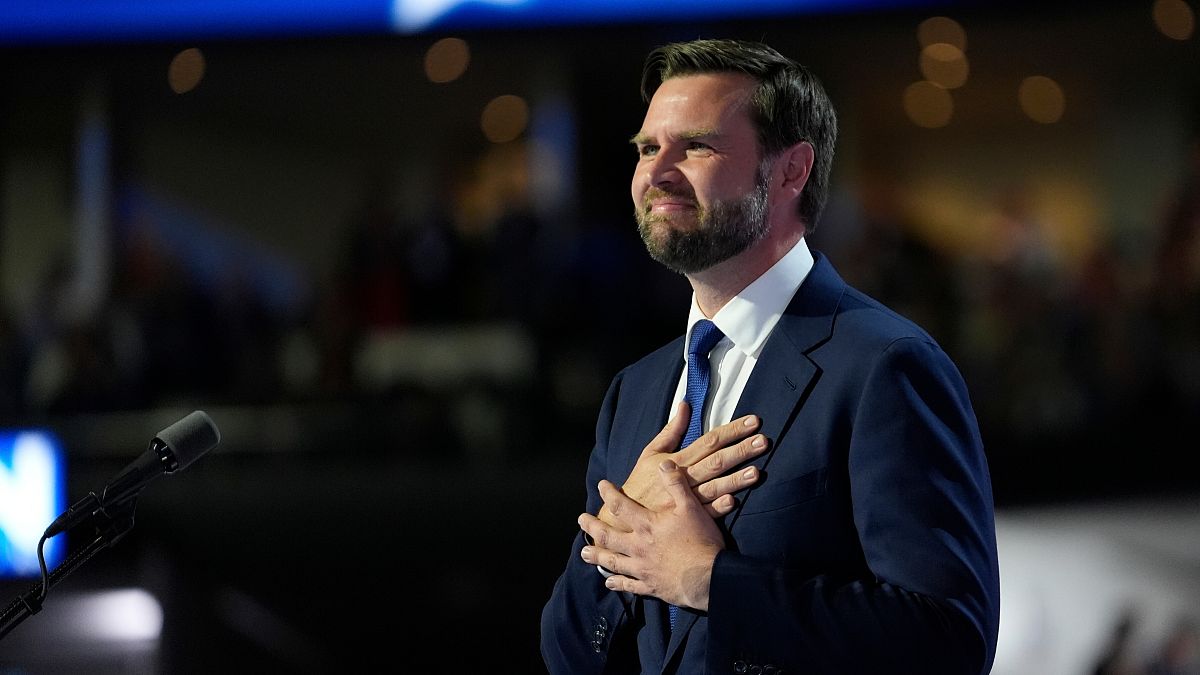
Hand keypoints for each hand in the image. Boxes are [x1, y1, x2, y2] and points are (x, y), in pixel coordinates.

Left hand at [580, 460, 723, 609]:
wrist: (709, 577)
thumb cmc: (701, 541)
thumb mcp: (691, 507)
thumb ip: (676, 485)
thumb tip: (663, 464)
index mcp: (647, 525)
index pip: (621, 506)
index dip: (609, 494)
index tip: (601, 485)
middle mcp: (638, 547)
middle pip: (608, 535)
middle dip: (592, 527)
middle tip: (581, 520)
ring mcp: (642, 568)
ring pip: (613, 561)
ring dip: (597, 556)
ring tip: (584, 553)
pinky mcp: (650, 586)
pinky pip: (629, 585)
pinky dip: (617, 583)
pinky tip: (609, 582)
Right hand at [598, 402, 766, 530]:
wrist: (623, 516)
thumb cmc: (640, 483)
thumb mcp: (650, 453)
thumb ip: (670, 430)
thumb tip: (685, 405)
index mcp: (676, 460)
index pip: (709, 440)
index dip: (732, 430)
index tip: (753, 421)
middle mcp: (684, 478)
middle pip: (716, 461)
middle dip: (740, 450)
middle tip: (763, 441)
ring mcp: (686, 500)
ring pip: (714, 487)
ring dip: (735, 479)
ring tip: (757, 472)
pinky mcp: (686, 519)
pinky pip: (704, 513)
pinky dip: (717, 507)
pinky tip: (733, 501)